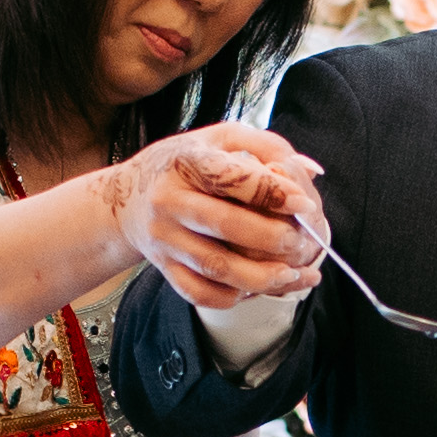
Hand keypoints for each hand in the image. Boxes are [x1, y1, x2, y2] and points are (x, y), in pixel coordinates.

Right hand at [115, 125, 322, 309]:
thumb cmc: (183, 164)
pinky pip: (199, 292)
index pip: (233, 178)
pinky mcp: (164, 267)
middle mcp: (169, 201)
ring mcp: (164, 238)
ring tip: (291, 276)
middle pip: (226, 225)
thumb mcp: (217, 139)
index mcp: (186, 162)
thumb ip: (266, 146)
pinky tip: (256, 290)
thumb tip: (312, 171)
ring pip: (215, 267)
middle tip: (301, 243)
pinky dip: (231, 297)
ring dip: (259, 277)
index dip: (273, 192)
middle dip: (272, 238)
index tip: (304, 204)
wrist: (125, 199)